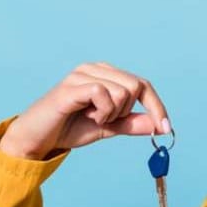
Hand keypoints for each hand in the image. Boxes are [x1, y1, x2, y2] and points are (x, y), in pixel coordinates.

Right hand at [0, 61, 170, 159]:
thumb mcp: (109, 127)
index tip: (166, 129)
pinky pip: (104, 94)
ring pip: (123, 91)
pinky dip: (103, 112)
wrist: (39, 138)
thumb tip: (159, 126)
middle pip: (136, 86)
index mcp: (106, 74)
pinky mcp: (72, 85)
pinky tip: (88, 116)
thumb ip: (131, 124)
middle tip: (106, 120)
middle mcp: (95, 68)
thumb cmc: (70, 128)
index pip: (142, 85)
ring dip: (113, 114)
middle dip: (127, 112)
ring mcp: (82, 74)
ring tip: (93, 118)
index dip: (157, 107)